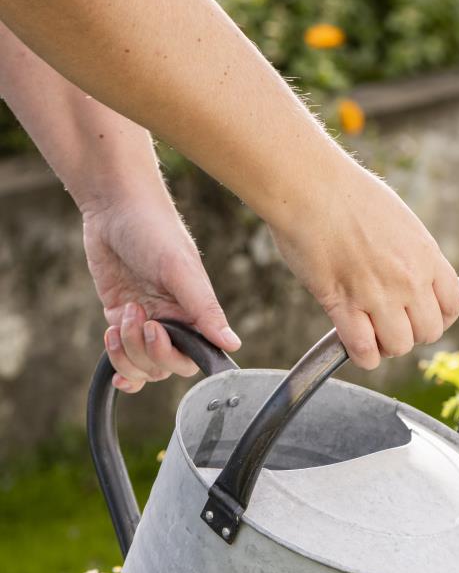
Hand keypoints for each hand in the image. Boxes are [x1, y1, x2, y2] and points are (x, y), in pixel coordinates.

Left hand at [82, 191, 240, 392]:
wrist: (115, 205)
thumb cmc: (154, 229)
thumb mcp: (182, 270)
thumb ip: (206, 310)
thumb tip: (233, 344)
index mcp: (194, 313)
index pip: (193, 357)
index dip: (172, 355)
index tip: (157, 329)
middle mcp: (173, 321)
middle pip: (164, 367)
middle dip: (146, 351)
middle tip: (138, 315)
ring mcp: (146, 321)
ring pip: (141, 365)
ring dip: (126, 351)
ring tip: (121, 317)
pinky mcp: (121, 316)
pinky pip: (122, 355)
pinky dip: (117, 362)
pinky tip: (112, 347)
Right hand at [270, 151, 458, 369]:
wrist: (311, 186)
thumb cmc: (346, 195)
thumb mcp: (399, 219)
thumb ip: (412, 252)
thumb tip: (415, 275)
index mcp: (426, 254)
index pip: (453, 305)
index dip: (439, 317)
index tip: (421, 315)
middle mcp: (409, 278)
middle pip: (429, 332)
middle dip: (411, 332)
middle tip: (390, 323)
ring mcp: (378, 294)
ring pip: (399, 346)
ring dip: (386, 345)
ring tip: (370, 331)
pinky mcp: (344, 305)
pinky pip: (365, 351)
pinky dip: (362, 356)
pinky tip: (353, 344)